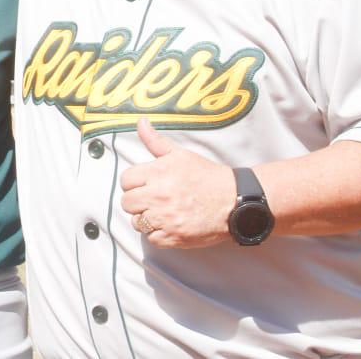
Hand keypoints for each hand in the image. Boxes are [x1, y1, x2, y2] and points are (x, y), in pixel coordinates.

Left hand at [119, 118, 235, 248]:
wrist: (235, 201)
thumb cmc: (207, 176)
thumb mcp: (180, 154)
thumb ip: (155, 140)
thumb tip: (140, 122)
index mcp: (157, 173)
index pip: (126, 180)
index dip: (134, 183)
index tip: (146, 184)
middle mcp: (158, 196)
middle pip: (127, 203)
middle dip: (138, 201)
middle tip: (153, 199)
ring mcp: (165, 218)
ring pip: (137, 222)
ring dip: (146, 219)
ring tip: (162, 212)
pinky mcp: (174, 237)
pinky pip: (151, 238)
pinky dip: (158, 234)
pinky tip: (170, 224)